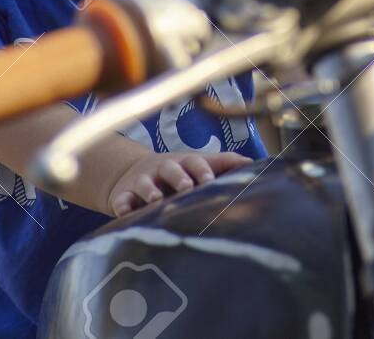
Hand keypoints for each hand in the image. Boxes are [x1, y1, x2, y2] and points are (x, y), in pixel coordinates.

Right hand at [108, 151, 250, 216]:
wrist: (133, 173)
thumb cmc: (177, 173)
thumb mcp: (197, 166)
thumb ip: (223, 164)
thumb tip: (253, 163)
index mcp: (183, 164)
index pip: (194, 162)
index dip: (202, 169)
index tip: (209, 179)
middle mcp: (162, 170)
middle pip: (170, 169)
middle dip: (178, 177)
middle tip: (187, 188)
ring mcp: (142, 182)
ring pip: (145, 184)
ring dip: (150, 190)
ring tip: (157, 199)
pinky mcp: (124, 195)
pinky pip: (121, 200)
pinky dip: (122, 205)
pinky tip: (124, 211)